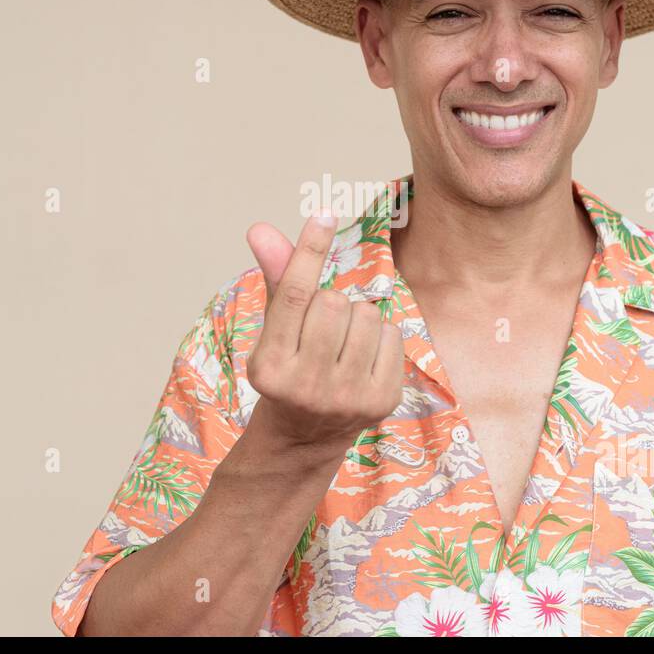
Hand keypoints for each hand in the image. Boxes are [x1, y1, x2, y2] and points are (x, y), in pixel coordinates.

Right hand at [244, 212, 404, 456]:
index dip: (309, 250)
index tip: (323, 215)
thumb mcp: (272, 332)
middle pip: (333, 302)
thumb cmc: (288, 371)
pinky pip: (392, 334)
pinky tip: (363, 359)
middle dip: (330, 303)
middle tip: (322, 330)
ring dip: (357, 319)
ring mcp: (346, 397)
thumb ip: (275, 279)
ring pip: (366, 315)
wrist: (306, 439)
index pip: (293, 295)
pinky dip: (380, 337)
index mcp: (269, 365)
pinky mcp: (381, 401)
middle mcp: (306, 384)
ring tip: (342, 346)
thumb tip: (261, 229)